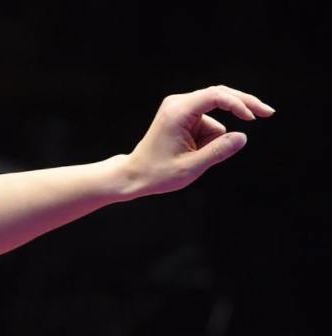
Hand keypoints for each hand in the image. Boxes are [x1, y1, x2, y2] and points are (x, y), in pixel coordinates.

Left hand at [123, 85, 273, 197]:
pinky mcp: (182, 114)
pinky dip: (208, 138)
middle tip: (268, 113)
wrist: (134, 174)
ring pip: (215, 116)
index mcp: (178, 111)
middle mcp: (178, 103)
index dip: (238, 104)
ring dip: (213, 138)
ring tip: (192, 157)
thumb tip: (242, 136)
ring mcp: (179, 107)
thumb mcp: (191, 167)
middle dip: (243, 106)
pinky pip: (208, 122)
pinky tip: (191, 152)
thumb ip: (218, 152)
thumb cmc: (158, 173)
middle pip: (220, 95)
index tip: (253, 117)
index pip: (215, 96)